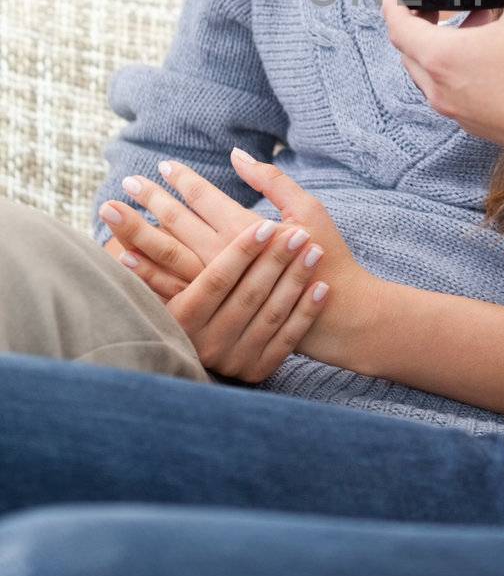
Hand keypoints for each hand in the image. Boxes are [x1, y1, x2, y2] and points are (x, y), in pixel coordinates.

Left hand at [98, 150, 360, 301]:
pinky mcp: (215, 314)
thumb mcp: (309, 210)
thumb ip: (272, 181)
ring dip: (138, 239)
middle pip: (178, 227)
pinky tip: (126, 263)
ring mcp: (218, 289)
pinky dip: (148, 277)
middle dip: (150, 204)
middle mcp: (227, 259)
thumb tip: (236, 154)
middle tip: (125, 185)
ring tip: (112, 220)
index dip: (183, 181)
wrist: (336, 316)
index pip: (206, 199)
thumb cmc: (327, 257)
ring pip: (168, 260)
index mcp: (249, 231)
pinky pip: (174, 293)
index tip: (163, 165)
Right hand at [164, 214, 333, 382]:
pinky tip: (321, 287)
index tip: (266, 224)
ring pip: (270, 314)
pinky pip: (286, 339)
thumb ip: (154, 244)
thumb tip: (112, 205)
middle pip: (248, 294)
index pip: (216, 279)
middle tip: (299, 233)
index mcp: (181, 317)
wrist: (192, 352)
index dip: (242, 251)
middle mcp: (205, 343)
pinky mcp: (256, 370)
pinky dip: (305, 311)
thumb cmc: (178, 297)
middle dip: (276, 260)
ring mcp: (233, 360)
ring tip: (313, 250)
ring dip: (295, 280)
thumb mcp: (158, 277)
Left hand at [381, 0, 503, 166]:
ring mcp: (461, 114)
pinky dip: (462, 72)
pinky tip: (496, 58)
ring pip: (434, 78)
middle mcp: (442, 91)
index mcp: (442, 58)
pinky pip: (456, 95)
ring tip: (480, 26)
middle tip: (439, 7)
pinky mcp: (482, 128)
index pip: (399, 30)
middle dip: (421, 27)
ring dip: (445, 49)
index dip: (393, 10)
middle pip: (412, 56)